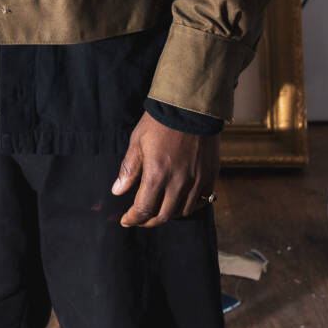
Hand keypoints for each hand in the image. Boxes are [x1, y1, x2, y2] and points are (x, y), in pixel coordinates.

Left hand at [111, 110, 219, 226]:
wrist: (190, 106)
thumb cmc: (160, 122)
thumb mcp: (138, 142)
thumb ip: (129, 169)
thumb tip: (117, 191)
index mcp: (157, 175)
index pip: (143, 209)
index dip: (133, 218)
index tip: (126, 220)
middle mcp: (178, 183)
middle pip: (163, 215)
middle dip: (149, 220)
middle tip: (141, 219)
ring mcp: (197, 181)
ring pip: (182, 211)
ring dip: (169, 214)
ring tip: (160, 209)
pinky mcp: (210, 176)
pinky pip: (202, 201)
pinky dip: (190, 206)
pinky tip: (182, 202)